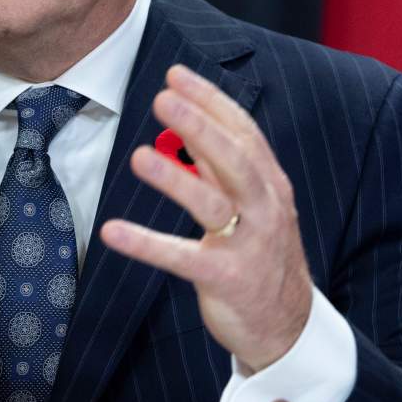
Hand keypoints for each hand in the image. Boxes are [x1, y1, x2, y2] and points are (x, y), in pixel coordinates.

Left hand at [100, 64, 312, 371]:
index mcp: (268, 184)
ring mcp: (247, 244)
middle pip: (234, 159)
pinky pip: (183, 258)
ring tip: (139, 155)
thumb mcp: (250, 205)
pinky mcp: (227, 279)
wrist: (288, 326)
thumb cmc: (261, 254)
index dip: (210, 101)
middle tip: (163, 98)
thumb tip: (185, 124)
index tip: (176, 75)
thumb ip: (219, 168)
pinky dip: (147, 244)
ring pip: (212, 204)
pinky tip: (112, 231)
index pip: (242, 132)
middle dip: (199, 125)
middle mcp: (263, 208)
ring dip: (175, 178)